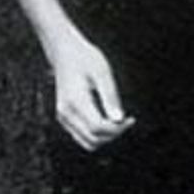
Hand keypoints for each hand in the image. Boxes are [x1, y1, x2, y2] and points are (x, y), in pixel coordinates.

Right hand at [47, 30, 133, 151]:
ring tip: (118, 122)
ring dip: (105, 138)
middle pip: (94, 139)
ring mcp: (63, 117)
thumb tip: (119, 120)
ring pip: (88, 142)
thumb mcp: (102, 72)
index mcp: (75, 101)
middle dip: (114, 134)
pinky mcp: (64, 118)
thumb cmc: (85, 58)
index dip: (118, 129)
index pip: (98, 127)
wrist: (64, 52)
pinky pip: (83, 137)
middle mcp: (66, 113)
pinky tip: (107, 121)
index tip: (131, 119)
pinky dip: (97, 135)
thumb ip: (110, 97)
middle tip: (127, 120)